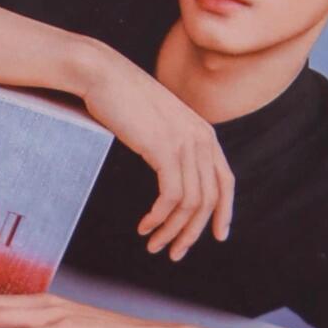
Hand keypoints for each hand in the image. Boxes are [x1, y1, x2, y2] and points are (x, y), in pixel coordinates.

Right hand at [75, 44, 234, 259]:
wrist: (102, 75)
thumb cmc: (121, 100)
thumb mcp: (156, 124)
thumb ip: (170, 145)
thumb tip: (171, 172)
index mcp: (203, 133)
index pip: (225, 181)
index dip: (225, 212)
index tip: (217, 236)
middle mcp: (201, 138)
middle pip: (208, 199)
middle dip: (192, 232)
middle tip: (173, 253)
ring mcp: (185, 143)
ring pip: (190, 203)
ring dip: (172, 231)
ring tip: (154, 245)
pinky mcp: (164, 149)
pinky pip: (171, 197)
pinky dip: (159, 218)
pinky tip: (145, 227)